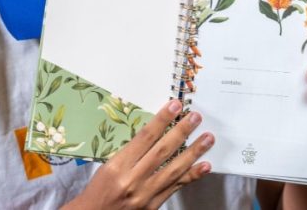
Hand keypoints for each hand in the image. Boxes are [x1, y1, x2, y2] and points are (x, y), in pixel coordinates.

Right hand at [64, 100, 213, 209]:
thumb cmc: (99, 190)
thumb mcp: (107, 166)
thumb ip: (130, 153)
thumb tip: (155, 133)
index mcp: (118, 166)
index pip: (145, 138)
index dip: (162, 120)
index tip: (175, 106)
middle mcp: (133, 180)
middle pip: (162, 152)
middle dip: (181, 132)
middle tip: (196, 118)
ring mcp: (145, 195)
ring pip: (174, 170)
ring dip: (193, 152)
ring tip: (207, 138)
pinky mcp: (153, 206)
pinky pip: (176, 188)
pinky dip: (192, 176)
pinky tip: (205, 166)